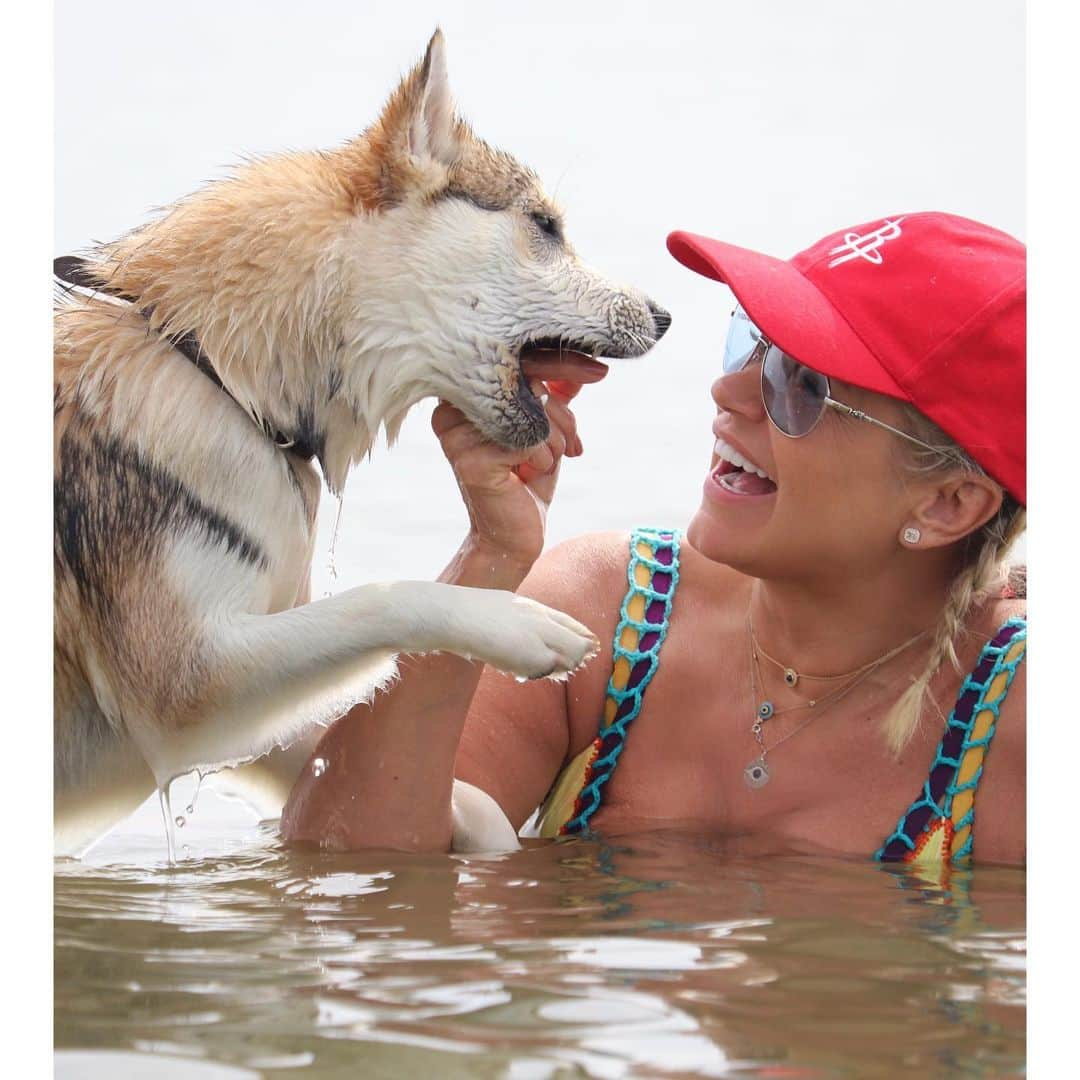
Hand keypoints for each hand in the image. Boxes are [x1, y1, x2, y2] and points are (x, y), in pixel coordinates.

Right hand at [432, 353, 606, 573]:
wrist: (513, 536)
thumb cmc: (527, 480)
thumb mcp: (545, 428)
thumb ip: (555, 392)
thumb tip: (582, 362)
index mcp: (463, 394)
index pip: (517, 361)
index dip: (561, 365)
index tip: (598, 372)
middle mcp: (449, 409)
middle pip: (526, 382)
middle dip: (561, 414)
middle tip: (571, 445)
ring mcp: (455, 434)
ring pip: (530, 410)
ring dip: (555, 439)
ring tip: (550, 461)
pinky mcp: (469, 459)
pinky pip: (527, 439)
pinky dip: (543, 456)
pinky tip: (534, 474)